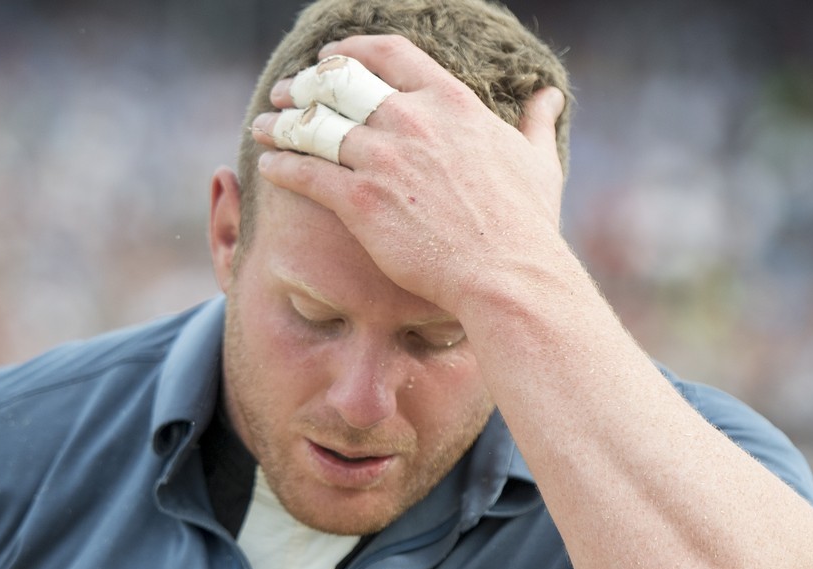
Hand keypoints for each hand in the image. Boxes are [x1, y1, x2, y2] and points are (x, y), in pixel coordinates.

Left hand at [251, 34, 567, 315]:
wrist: (505, 274)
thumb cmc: (526, 225)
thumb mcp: (537, 163)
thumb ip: (535, 123)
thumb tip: (549, 97)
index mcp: (449, 101)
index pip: (388, 54)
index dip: (352, 49)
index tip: (332, 55)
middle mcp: (411, 120)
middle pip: (340, 82)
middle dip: (306, 83)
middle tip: (285, 91)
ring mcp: (382, 159)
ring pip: (314, 126)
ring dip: (282, 123)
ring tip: (264, 126)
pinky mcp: (360, 201)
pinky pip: (307, 173)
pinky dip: (282, 166)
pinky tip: (268, 167)